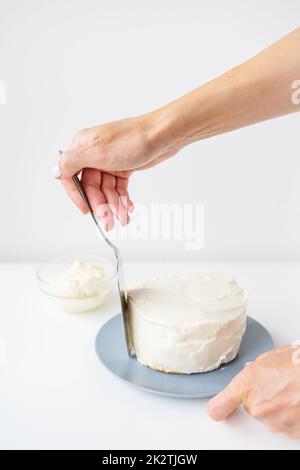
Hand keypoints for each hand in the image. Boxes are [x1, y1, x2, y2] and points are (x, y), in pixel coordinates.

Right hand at [53, 114, 178, 229]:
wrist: (163, 136)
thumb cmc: (133, 139)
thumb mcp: (98, 152)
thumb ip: (72, 162)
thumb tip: (55, 171)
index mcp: (83, 147)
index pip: (70, 176)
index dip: (77, 195)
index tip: (86, 210)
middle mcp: (93, 154)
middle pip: (91, 187)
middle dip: (101, 205)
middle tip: (109, 221)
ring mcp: (108, 161)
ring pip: (106, 190)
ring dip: (114, 205)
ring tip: (123, 218)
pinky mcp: (122, 166)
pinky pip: (118, 188)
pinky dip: (122, 199)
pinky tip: (128, 208)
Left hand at [208, 345, 299, 438]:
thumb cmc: (299, 363)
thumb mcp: (271, 357)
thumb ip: (255, 370)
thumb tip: (251, 373)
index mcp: (248, 383)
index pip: (219, 406)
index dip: (219, 408)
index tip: (219, 410)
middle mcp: (258, 406)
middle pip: (251, 408)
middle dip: (261, 398)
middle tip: (278, 385)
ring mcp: (275, 421)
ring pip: (269, 417)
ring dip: (278, 408)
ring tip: (293, 391)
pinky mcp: (291, 431)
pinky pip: (285, 425)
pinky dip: (291, 416)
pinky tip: (298, 401)